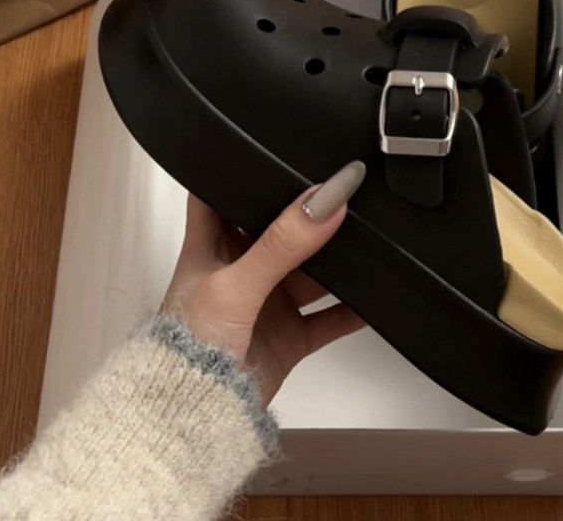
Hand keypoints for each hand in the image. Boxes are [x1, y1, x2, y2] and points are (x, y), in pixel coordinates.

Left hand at [161, 161, 366, 404]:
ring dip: (339, 259)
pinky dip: (354, 309)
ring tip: (372, 234)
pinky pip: (330, 317)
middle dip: (311, 212)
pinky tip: (376, 295)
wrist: (192, 417)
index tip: (277, 144)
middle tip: (348, 188)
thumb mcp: (234, 284)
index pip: (224, 190)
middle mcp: (242, 268)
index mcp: (213, 244)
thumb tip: (326, 201)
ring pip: (313, 270)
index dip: (245, 167)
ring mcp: (269, 302)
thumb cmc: (186, 348)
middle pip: (283, 227)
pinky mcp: (290, 336)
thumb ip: (282, 243)